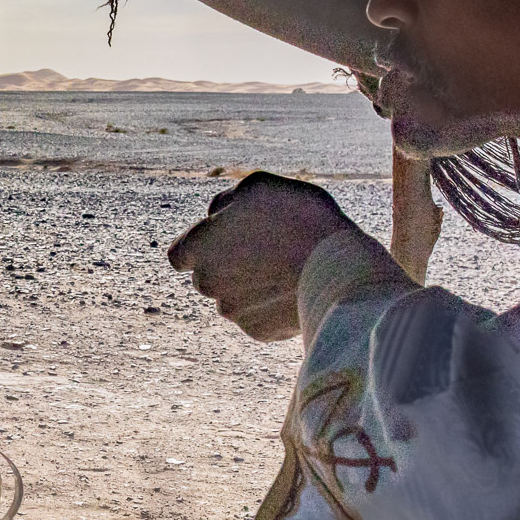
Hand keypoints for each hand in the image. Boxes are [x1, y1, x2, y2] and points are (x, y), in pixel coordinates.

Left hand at [167, 171, 357, 340]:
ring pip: (232, 298)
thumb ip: (226, 201)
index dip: (200, 247)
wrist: (340, 270)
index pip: (180, 255)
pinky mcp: (257, 331)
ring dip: (249, 287)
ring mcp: (232, 311)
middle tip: (263, 251)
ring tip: (283, 270)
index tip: (221, 243)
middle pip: (206, 277)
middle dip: (226, 266)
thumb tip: (213, 215)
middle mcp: (207, 283)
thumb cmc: (300, 220)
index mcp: (199, 248)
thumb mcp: (258, 187)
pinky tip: (293, 290)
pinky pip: (257, 317)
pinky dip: (270, 306)